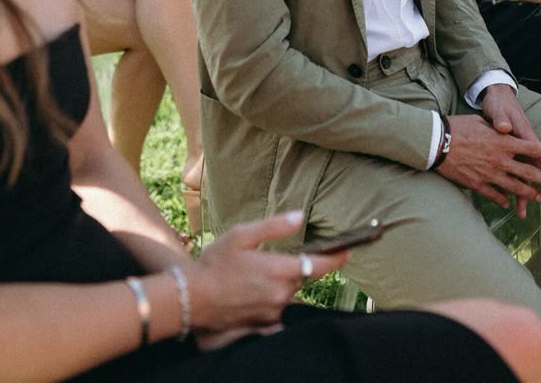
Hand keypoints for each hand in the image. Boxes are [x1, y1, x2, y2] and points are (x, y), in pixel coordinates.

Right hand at [187, 211, 346, 333]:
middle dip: (298, 266)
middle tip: (276, 256)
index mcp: (279, 270)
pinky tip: (256, 290)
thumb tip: (301, 216)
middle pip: (303, 277)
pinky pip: (278, 308)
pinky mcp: (263, 323)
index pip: (319, 265)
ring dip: (284, 281)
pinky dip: (274, 297)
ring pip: (290, 292)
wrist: (192, 299)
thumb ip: (274, 226)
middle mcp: (281, 294)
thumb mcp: (242, 235)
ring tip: (258, 272)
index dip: (337, 258)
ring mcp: (273, 311)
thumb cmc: (215, 263)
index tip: (349, 250)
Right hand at [435, 95, 540, 216]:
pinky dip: (503, 199)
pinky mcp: (477, 184)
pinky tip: (508, 203)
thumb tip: (507, 131)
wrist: (436, 143)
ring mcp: (490, 174)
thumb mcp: (481, 123)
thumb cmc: (458, 127)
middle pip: (530, 172)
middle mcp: (500, 160)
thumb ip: (497, 130)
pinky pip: (495, 196)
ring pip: (516, 187)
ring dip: (530, 193)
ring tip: (540, 198)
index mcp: (503, 142)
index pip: (533, 148)